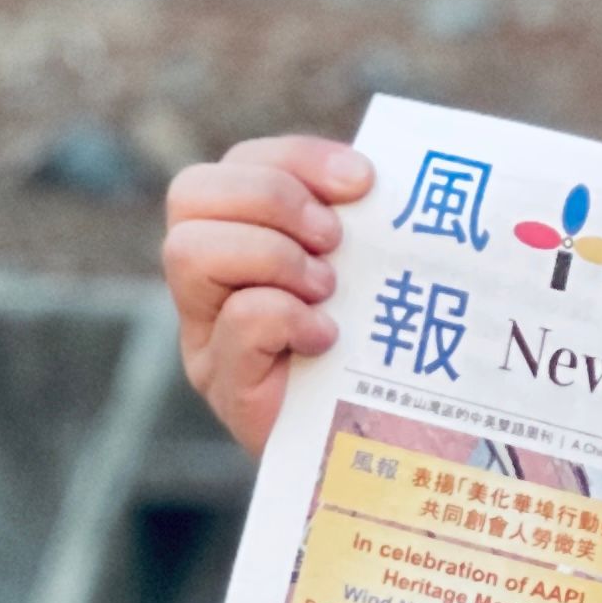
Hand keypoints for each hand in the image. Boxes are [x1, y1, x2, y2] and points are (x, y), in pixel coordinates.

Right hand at [162, 136, 373, 453]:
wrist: (374, 444)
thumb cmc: (381, 348)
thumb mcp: (373, 273)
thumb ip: (370, 226)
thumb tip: (411, 181)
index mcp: (248, 233)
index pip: (242, 161)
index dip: (299, 158)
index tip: (363, 181)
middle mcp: (212, 277)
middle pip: (192, 191)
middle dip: (274, 199)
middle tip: (336, 239)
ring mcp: (206, 329)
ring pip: (191, 251)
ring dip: (273, 256)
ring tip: (328, 289)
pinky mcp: (223, 380)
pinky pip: (237, 320)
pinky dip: (288, 316)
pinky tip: (329, 337)